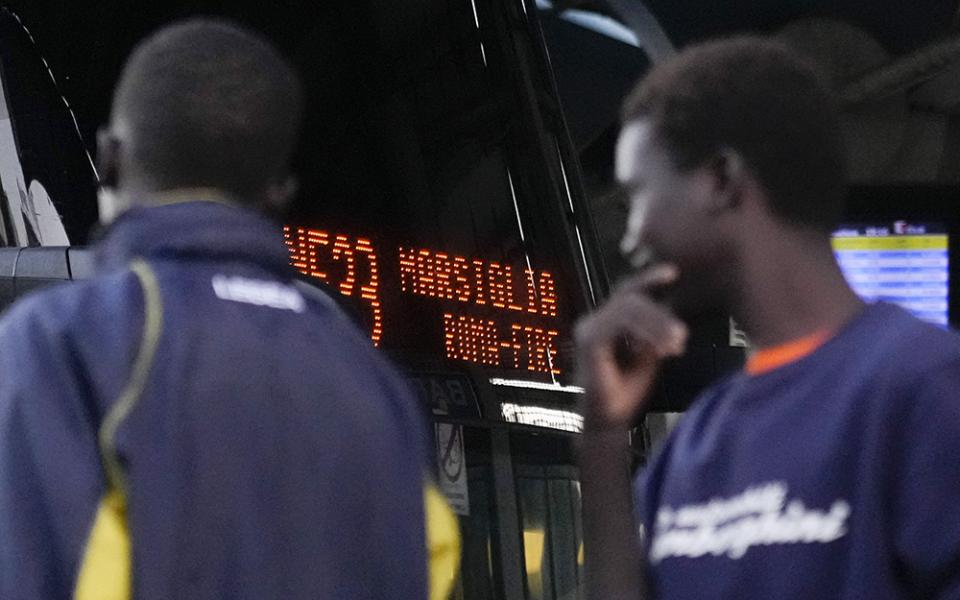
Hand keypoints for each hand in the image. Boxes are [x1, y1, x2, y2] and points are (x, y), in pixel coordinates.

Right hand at [575, 264, 687, 429]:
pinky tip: (661, 349)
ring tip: (677, 343)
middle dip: (660, 312)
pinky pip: (619, 323)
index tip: (673, 273)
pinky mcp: (589, 341)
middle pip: (630, 296)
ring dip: (657, 323)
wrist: (607, 422)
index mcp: (604, 321)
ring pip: (627, 307)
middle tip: (682, 335)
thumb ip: (654, 330)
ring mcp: (588, 329)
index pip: (627, 291)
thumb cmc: (626, 391)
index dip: (649, 279)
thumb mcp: (647, 353)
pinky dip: (645, 332)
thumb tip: (672, 306)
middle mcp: (592, 320)